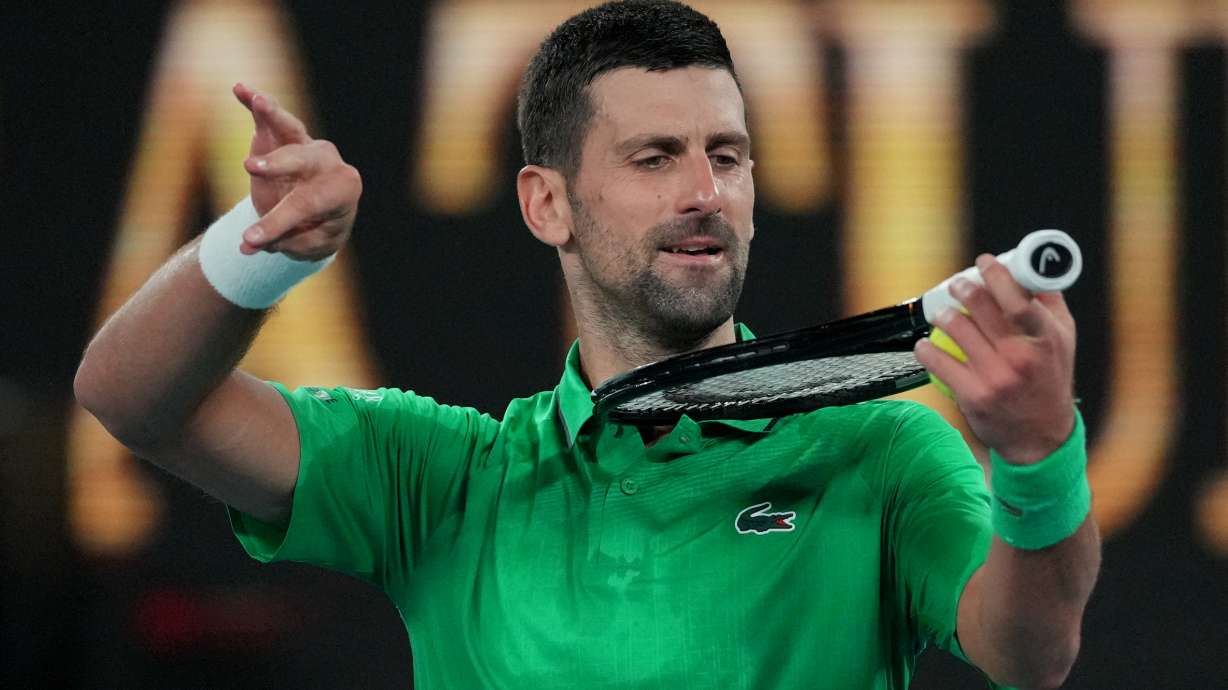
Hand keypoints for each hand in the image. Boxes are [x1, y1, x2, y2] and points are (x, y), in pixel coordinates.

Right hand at [231, 83, 360, 260]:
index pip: (307, 204)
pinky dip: (254, 103)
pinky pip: (270, 117)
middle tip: (250, 168)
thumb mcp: (307, 243)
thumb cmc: (316, 229)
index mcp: (342, 190)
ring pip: (291, 128)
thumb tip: (246, 243)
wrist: (320, 216)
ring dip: (273, 115)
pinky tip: (239, 88)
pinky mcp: (283, 135)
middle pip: (301, 161)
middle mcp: (328, 162)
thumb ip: (280, 240)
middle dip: (276, 165)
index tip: (250, 240)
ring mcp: (306, 144)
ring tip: (259, 101)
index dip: (276, 223)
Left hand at [914, 254, 1076, 463]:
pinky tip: (925, 344)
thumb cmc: (1050, 379)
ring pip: (956, 330)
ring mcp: (996, 378)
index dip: (997, 276)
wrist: (1041, 436)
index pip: (1018, 300)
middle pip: (981, 309)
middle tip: (956, 285)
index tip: (983, 262)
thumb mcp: (1063, 341)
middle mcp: (1021, 358)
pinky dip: (926, 349)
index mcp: (1045, 340)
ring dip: (943, 316)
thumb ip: (1049, 305)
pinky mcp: (973, 396)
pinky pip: (939, 363)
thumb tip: (1034, 269)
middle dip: (963, 289)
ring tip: (942, 314)